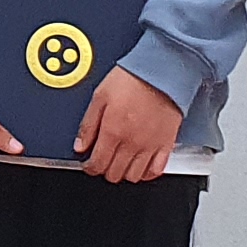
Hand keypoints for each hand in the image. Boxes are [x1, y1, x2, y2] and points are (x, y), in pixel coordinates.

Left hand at [75, 68, 184, 183]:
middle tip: (103, 160)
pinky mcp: (167, 143)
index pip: (97, 164)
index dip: (89, 168)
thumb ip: (88, 124)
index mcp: (113, 131)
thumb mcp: (100, 96)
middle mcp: (132, 142)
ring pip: (134, 176)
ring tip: (120, 163)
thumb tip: (79, 145)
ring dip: (124, 173)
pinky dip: (148, 173)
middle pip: (114, 174)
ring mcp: (150, 145)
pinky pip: (157, 170)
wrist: (162, 70)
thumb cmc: (133, 78)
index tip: (89, 164)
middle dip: (105, 170)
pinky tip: (142, 166)